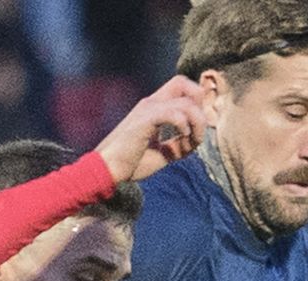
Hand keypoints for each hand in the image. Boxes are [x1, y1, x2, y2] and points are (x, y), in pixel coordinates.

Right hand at [95, 77, 209, 184]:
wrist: (108, 169)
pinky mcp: (145, 119)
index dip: (196, 102)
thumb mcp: (162, 153)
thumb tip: (195, 141)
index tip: (197, 129)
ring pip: (186, 102)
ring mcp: (148, 109)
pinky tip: (182, 140)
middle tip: (197, 130)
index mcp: (154, 108)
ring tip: (191, 143)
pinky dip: (184, 125)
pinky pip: (173, 113)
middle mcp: (151, 103)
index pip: (180, 87)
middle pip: (183, 82)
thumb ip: (178, 144)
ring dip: (196, 123)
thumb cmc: (130, 162)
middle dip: (199, 104)